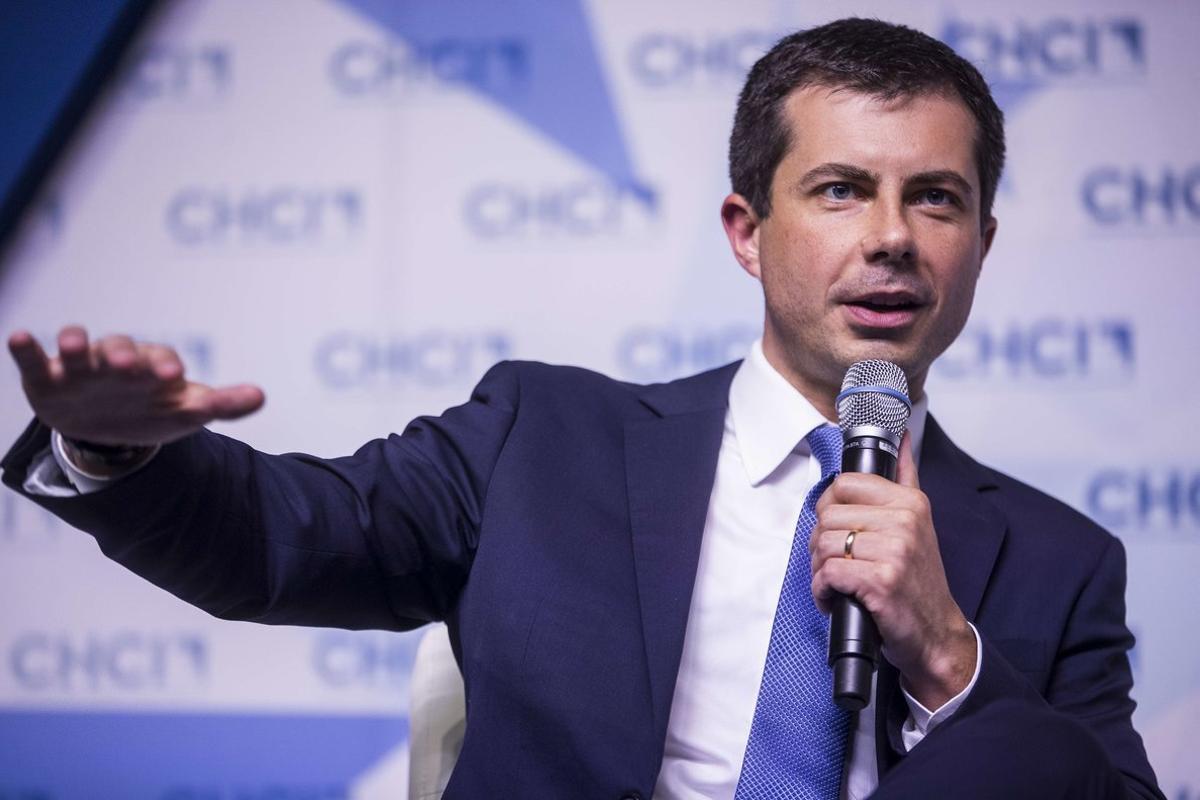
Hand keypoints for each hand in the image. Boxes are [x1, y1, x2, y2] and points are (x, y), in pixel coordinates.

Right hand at [8, 325, 264, 446]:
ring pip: (78, 346)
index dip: (167, 366)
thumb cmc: (154, 411)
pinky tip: (18, 337)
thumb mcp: (187, 412)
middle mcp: (117, 359)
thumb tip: (261, 397)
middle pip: (120, 349)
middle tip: (127, 365)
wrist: (110, 430)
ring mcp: (80, 366)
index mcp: (153, 366)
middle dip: (123, 355)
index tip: (175, 375)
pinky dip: (26, 348)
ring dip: (75, 342)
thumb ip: (222, 404)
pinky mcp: (47, 377)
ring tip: (73, 344)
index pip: (162, 360)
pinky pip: (35, 359)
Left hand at [810, 432, 975, 709]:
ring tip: (838, 582)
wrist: (935, 634)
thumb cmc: (917, 582)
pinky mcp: (880, 580)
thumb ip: (906, 478)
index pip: (844, 484)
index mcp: (910, 502)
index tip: (840, 530)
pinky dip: (823, 590)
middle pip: (827, 516)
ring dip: (820, 570)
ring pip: (824, 544)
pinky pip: (828, 572)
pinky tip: (836, 598)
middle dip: (822, 544)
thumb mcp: (919, 524)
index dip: (830, 509)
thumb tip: (900, 438)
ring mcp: (894, 550)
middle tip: (836, 563)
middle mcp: (904, 521)